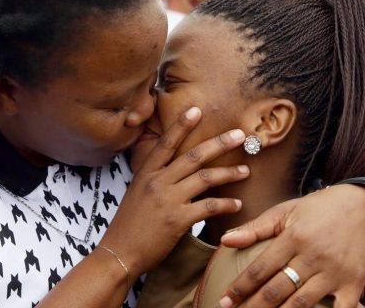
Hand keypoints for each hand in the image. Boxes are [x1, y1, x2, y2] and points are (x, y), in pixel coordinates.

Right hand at [100, 107, 247, 276]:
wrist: (119, 253)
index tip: (197, 110)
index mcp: (146, 174)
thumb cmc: (129, 227)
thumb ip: (155, 180)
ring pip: (205, 178)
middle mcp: (157, 182)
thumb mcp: (136, 194)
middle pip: (193, 156)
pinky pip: (209, 207)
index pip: (166, 143)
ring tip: (246, 170)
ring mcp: (167, 200)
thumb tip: (174, 171)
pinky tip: (237, 204)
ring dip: (229, 173)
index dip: (181, 125)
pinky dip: (226, 204)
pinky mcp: (178, 220)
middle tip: (240, 135)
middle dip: (220, 143)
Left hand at [218, 185, 364, 307]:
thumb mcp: (286, 210)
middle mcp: (313, 256)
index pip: (261, 268)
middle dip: (254, 306)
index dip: (241, 287)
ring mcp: (335, 272)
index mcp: (294, 237)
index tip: (225, 301)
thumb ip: (255, 228)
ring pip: (302, 303)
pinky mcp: (354, 282)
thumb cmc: (320, 207)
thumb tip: (225, 240)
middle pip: (277, 290)